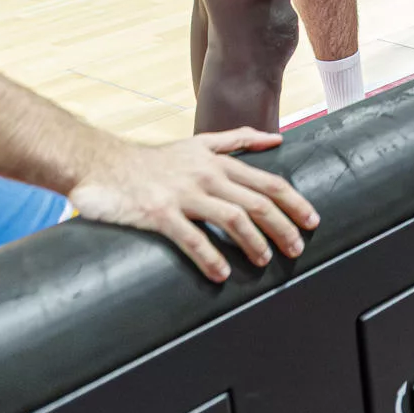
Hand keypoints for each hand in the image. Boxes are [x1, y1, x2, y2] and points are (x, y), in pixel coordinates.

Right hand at [68, 128, 318, 282]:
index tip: (312, 221)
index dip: (294, 203)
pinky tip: (221, 274)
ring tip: (264, 262)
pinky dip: (210, 257)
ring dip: (254, 243)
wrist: (101, 163)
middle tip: (296, 249)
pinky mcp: (159, 213)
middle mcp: (207, 176)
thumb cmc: (154, 159)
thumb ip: (238, 140)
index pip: (269, 182)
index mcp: (219, 163)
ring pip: (233, 218)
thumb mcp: (199, 142)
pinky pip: (191, 238)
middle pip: (258, 203)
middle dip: (283, 227)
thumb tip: (277, 139)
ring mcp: (184, 194)